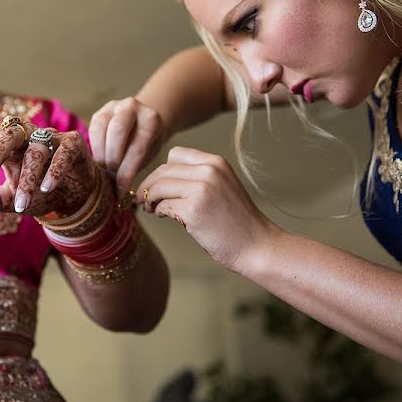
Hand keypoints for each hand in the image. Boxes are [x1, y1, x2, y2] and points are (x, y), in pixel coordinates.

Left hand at [0, 123, 94, 216]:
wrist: (73, 199)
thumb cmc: (38, 193)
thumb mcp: (11, 199)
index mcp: (11, 147)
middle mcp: (30, 138)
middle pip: (13, 133)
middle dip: (0, 148)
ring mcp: (53, 139)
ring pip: (38, 150)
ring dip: (30, 177)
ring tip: (22, 203)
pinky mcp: (74, 145)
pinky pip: (65, 151)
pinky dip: (56, 169)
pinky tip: (47, 187)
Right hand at [89, 97, 167, 189]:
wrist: (144, 120)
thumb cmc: (148, 143)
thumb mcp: (149, 153)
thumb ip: (135, 165)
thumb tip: (118, 193)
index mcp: (151, 119)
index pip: (137, 147)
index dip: (127, 171)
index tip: (121, 189)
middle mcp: (132, 107)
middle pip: (117, 130)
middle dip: (112, 158)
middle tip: (110, 177)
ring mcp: (114, 106)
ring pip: (101, 127)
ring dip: (100, 153)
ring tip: (103, 170)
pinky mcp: (100, 112)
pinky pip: (92, 129)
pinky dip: (94, 148)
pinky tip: (99, 160)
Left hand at [137, 146, 276, 273]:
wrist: (257, 246)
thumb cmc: (236, 222)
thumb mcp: (222, 186)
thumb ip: (198, 177)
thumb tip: (161, 178)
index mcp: (216, 162)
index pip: (175, 155)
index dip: (161, 170)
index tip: (156, 184)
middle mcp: (209, 170)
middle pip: (163, 170)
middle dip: (149, 184)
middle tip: (144, 199)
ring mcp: (202, 189)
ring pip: (159, 186)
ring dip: (149, 198)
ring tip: (152, 208)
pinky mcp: (194, 209)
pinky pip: (163, 205)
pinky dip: (159, 211)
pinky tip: (164, 216)